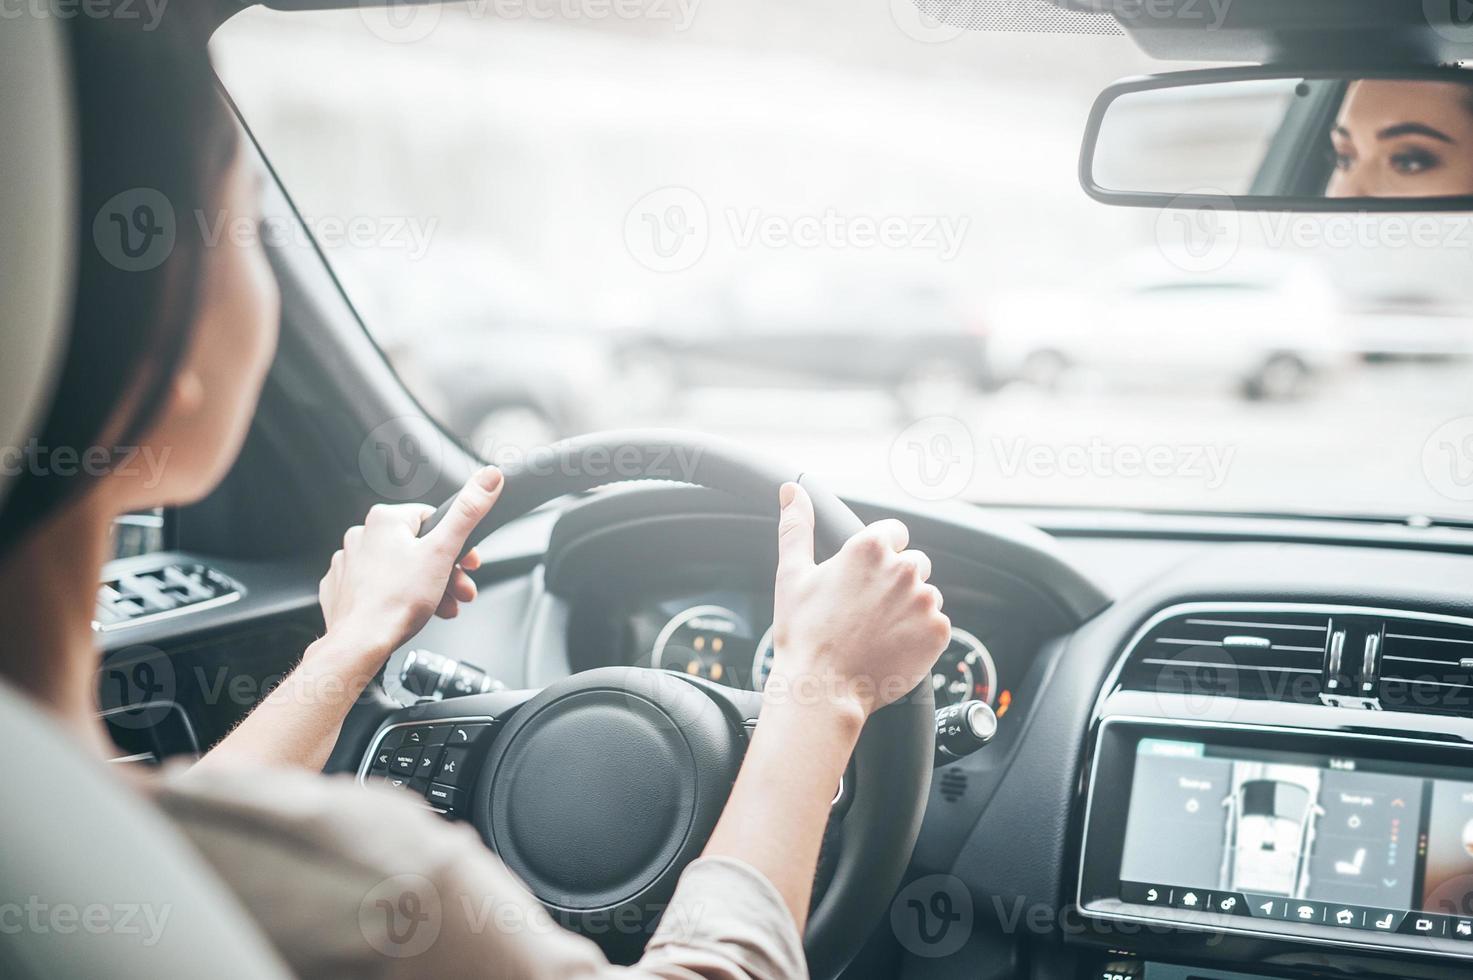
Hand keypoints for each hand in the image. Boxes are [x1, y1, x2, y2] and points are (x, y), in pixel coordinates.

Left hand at [316, 466, 503, 665]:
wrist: (359, 644)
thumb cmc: (396, 602)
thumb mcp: (444, 552)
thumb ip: (469, 512)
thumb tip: (490, 477)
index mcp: (385, 519)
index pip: (432, 520)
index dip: (457, 544)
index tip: (468, 565)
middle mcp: (362, 535)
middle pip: (417, 548)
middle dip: (444, 572)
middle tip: (459, 592)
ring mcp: (348, 563)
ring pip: (399, 569)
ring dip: (425, 587)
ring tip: (439, 607)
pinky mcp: (341, 588)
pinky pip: (376, 587)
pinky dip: (395, 597)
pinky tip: (407, 611)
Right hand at [764, 482, 950, 719]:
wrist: (822, 689)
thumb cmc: (804, 634)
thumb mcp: (793, 574)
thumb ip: (797, 526)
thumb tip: (791, 490)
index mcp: (870, 548)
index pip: (894, 532)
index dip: (880, 553)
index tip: (865, 577)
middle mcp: (904, 568)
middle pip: (914, 562)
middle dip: (896, 581)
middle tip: (867, 610)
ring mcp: (925, 601)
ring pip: (926, 594)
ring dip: (909, 608)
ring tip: (878, 631)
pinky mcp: (939, 631)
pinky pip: (937, 624)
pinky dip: (920, 635)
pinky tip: (893, 646)